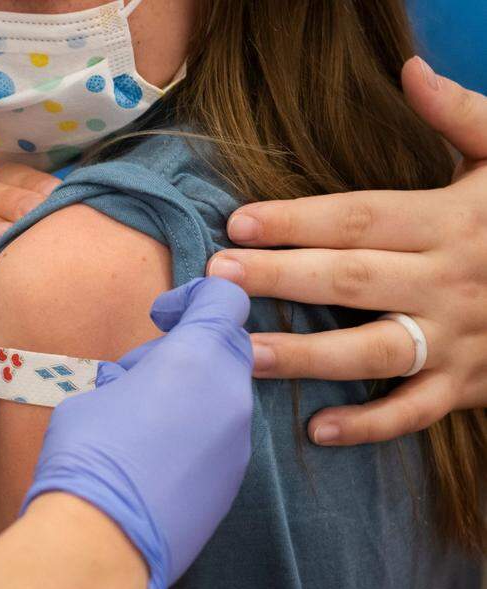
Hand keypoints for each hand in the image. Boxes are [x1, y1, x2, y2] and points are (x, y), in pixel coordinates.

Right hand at [25, 278, 253, 588]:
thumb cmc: (86, 456)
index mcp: (197, 359)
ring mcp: (237, 444)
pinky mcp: (231, 483)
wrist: (101, 541)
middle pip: (224, 348)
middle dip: (184, 350)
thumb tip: (139, 385)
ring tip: (132, 423)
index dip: (192, 296)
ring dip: (185, 394)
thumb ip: (135, 375)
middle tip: (133, 375)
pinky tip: (147, 459)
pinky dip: (190, 435)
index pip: (223, 300)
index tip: (160, 315)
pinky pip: (218, 438)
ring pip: (220, 396)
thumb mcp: (96, 391)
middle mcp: (230, 397)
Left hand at [206, 57, 486, 444]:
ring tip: (244, 354)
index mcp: (449, 223)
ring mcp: (456, 338)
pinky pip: (415, 412)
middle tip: (216, 279)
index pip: (360, 219)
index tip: (237, 224)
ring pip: (373, 350)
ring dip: (307, 355)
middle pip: (351, 280)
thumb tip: (411, 69)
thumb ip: (462, 115)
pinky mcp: (465, 385)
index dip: (297, 220)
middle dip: (281, 278)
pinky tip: (316, 429)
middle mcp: (448, 282)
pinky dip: (370, 425)